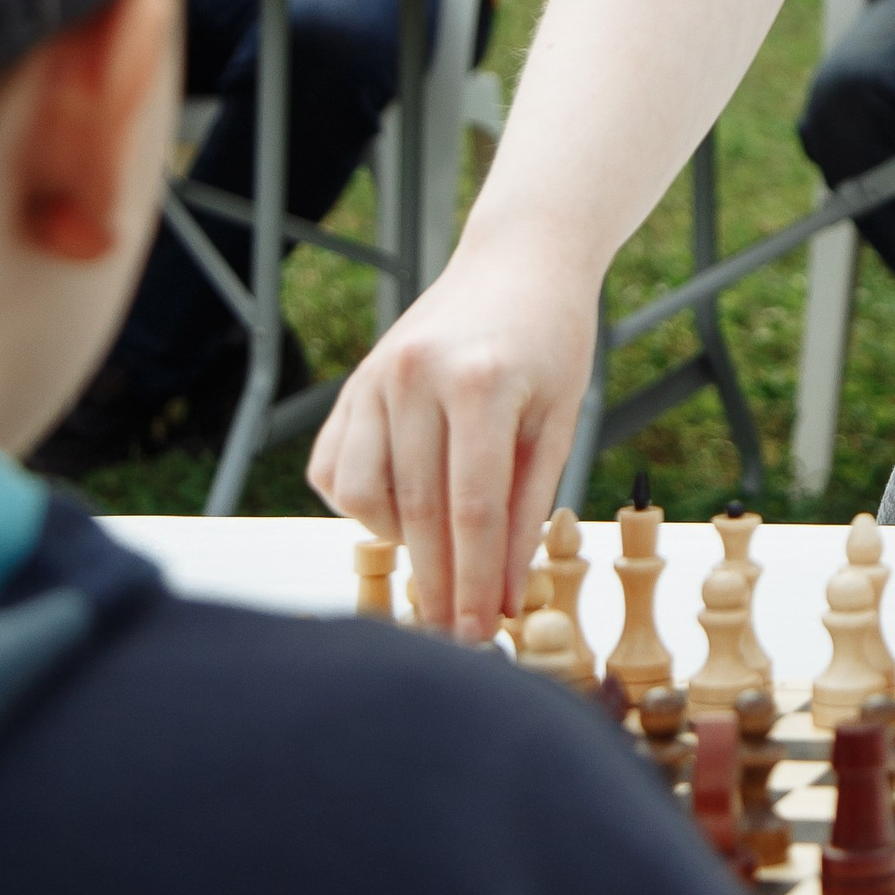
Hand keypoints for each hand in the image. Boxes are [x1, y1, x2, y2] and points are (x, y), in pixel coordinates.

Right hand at [311, 241, 594, 636]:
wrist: (518, 258)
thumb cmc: (552, 337)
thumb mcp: (560, 417)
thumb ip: (528, 506)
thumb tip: (501, 594)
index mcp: (480, 382)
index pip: (472, 508)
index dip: (473, 582)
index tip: (480, 635)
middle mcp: (415, 376)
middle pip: (419, 512)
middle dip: (437, 584)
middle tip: (454, 636)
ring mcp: (374, 377)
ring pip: (363, 496)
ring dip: (399, 541)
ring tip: (439, 548)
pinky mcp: (351, 384)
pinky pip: (335, 469)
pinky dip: (363, 504)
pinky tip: (404, 506)